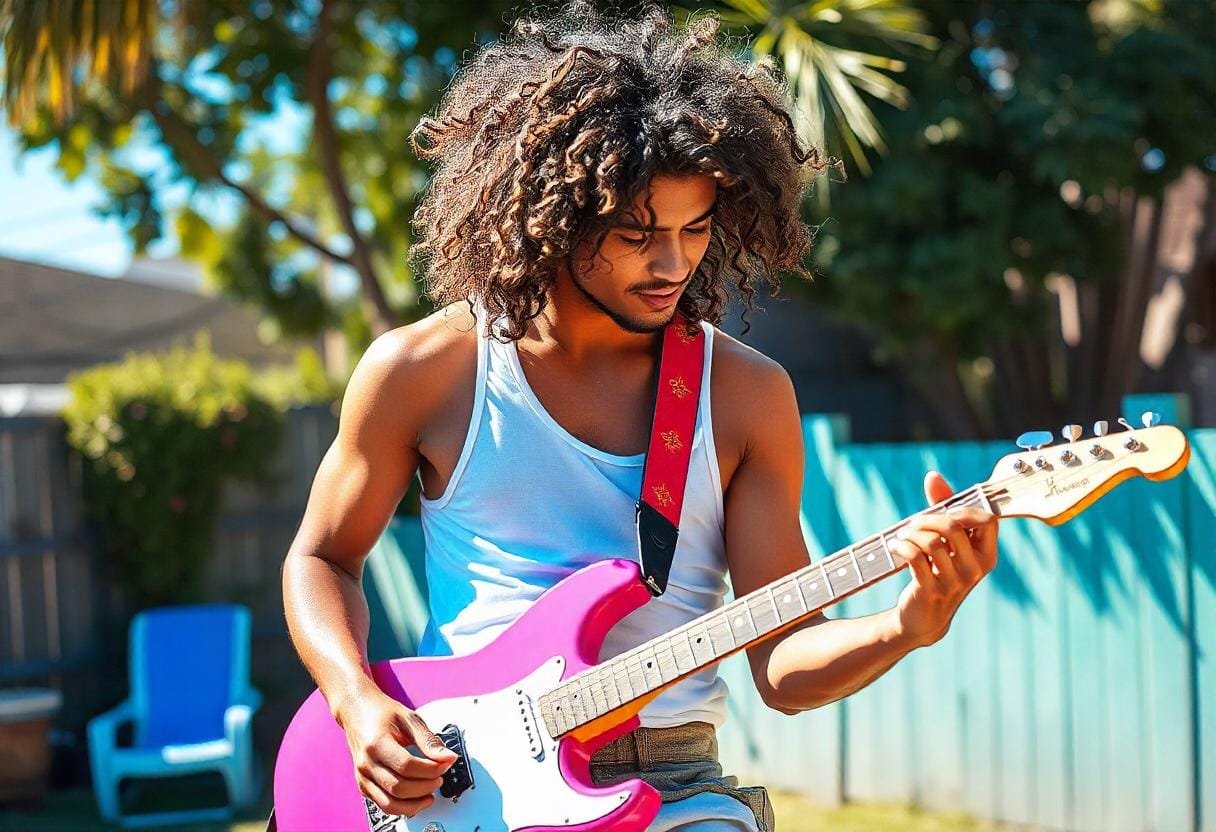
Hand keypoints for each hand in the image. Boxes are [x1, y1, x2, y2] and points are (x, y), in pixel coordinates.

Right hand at [334, 685, 456, 816]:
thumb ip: (429, 740)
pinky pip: (383, 805)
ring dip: (415, 804)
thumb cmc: (381, 712)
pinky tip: (416, 799)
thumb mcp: (409, 718)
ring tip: (431, 793)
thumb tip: (448, 758)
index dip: (430, 769)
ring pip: (390, 804)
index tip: (445, 765)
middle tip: (440, 777)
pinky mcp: (363, 785)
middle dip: (425, 787)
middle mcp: (366, 763)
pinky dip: (402, 807)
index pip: (407, 766)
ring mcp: (362, 776)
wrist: (356, 710)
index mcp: (377, 743)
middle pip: (399, 788)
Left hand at [890, 471, 998, 647]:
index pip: (988, 520)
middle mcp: (975, 568)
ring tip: (902, 536)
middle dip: (927, 518)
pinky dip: (901, 546)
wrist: (925, 617)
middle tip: (913, 524)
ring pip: (932, 541)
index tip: (945, 511)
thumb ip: (942, 507)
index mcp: (986, 555)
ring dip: (911, 533)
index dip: (964, 508)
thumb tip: (933, 476)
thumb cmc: (937, 571)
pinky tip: (895, 546)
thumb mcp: (945, 541)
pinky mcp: (931, 590)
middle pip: (953, 526)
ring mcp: (955, 581)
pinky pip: (915, 557)